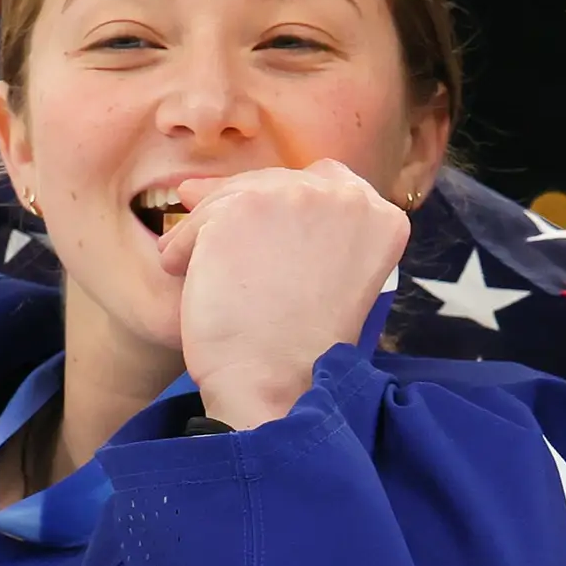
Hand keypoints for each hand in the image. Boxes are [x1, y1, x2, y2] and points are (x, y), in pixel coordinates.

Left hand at [158, 162, 411, 427]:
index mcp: (381, 217)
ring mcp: (295, 197)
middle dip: (245, 216)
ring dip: (212, 235)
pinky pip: (198, 217)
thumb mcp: (328, 276)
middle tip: (230, 261)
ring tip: (210, 281)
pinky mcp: (243, 206)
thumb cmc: (300, 348)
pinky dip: (184, 249)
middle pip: (276, 181)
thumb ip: (299, 225)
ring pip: (234, 195)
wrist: (276, 384)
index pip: (326, 181)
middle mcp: (346, 197)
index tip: (271, 240)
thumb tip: (195, 187)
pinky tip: (185, 278)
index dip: (289, 208)